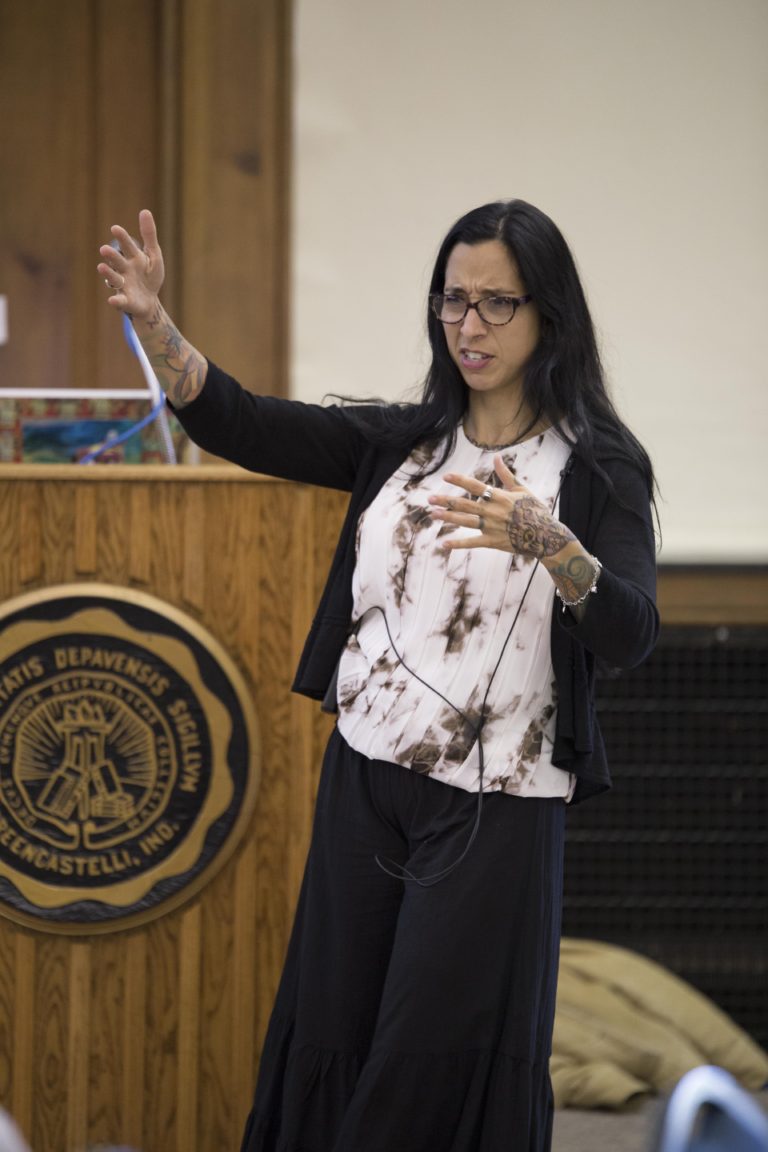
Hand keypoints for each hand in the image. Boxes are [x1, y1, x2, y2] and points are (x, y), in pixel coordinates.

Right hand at [97, 209, 164, 322]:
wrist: (150, 301)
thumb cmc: (150, 276)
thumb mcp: (153, 255)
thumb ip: (149, 235)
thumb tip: (145, 211)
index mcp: (133, 257)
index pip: (127, 245)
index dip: (121, 238)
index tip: (115, 228)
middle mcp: (124, 269)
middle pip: (117, 261)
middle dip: (111, 256)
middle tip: (104, 249)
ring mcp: (123, 285)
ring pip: (114, 278)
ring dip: (108, 273)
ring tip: (102, 267)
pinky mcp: (125, 300)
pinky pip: (119, 300)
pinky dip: (116, 301)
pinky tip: (112, 300)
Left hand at [428, 454, 575, 558]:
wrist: (546, 536)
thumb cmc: (535, 510)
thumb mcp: (522, 489)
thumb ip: (506, 475)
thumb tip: (496, 457)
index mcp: (500, 497)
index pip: (476, 487)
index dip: (460, 481)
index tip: (446, 477)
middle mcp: (493, 511)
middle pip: (465, 505)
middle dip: (446, 501)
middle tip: (430, 499)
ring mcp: (492, 528)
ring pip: (465, 522)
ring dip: (448, 518)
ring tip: (433, 515)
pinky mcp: (492, 542)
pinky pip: (472, 543)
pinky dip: (458, 544)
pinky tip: (444, 543)